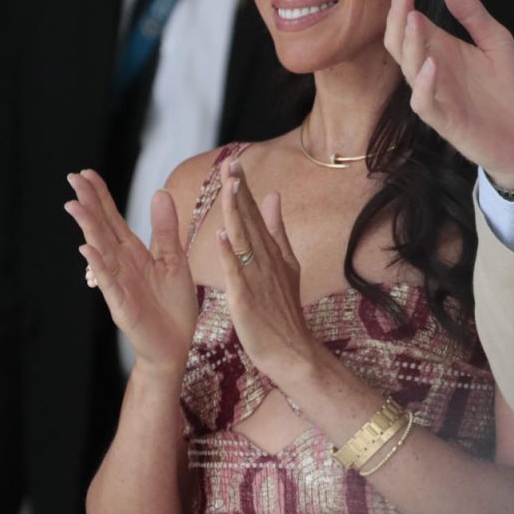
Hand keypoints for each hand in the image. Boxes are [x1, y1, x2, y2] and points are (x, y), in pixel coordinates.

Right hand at [65, 169, 196, 373]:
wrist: (175, 345)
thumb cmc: (173, 305)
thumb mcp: (174, 259)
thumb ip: (166, 228)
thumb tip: (159, 192)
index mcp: (134, 253)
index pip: (113, 219)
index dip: (101, 197)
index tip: (86, 173)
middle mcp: (121, 264)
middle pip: (101, 229)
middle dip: (89, 204)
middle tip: (72, 178)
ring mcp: (119, 284)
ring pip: (100, 251)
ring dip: (87, 229)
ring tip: (74, 206)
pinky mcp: (122, 305)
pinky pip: (108, 283)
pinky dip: (97, 267)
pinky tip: (87, 250)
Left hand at [214, 158, 321, 381]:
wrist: (293, 351)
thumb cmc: (284, 311)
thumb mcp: (287, 264)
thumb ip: (277, 231)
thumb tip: (273, 197)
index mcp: (272, 251)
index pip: (254, 214)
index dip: (243, 188)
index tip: (233, 162)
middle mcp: (266, 260)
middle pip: (249, 220)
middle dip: (239, 191)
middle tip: (230, 163)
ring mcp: (257, 278)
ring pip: (243, 240)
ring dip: (235, 213)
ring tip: (228, 187)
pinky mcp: (246, 299)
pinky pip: (236, 273)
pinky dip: (228, 253)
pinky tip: (220, 236)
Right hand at [384, 0, 513, 188]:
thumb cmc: (510, 89)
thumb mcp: (497, 41)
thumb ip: (473, 14)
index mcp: (442, 50)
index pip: (412, 23)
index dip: (403, 2)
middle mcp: (432, 70)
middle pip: (400, 43)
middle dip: (398, 17)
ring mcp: (436, 95)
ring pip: (408, 69)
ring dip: (410, 45)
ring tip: (414, 19)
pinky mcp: (445, 121)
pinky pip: (424, 104)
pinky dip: (423, 86)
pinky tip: (431, 66)